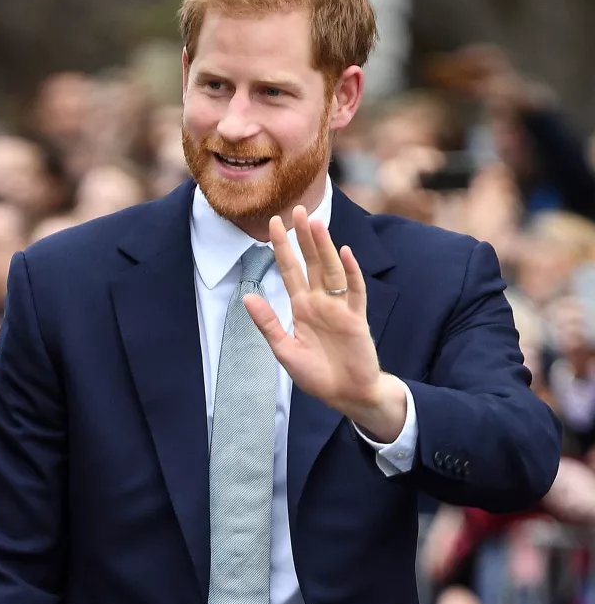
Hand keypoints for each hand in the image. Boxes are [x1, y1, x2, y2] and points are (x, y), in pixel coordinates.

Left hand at [243, 207, 406, 440]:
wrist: (346, 394)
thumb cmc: (316, 374)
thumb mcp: (284, 350)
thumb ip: (268, 324)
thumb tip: (247, 298)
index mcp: (301, 307)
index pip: (289, 270)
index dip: (282, 247)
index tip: (273, 223)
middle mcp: (320, 301)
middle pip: (311, 262)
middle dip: (304, 237)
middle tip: (297, 209)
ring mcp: (339, 307)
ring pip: (331, 270)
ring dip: (324, 247)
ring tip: (316, 223)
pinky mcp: (356, 318)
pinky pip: (354, 291)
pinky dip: (350, 272)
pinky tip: (344, 253)